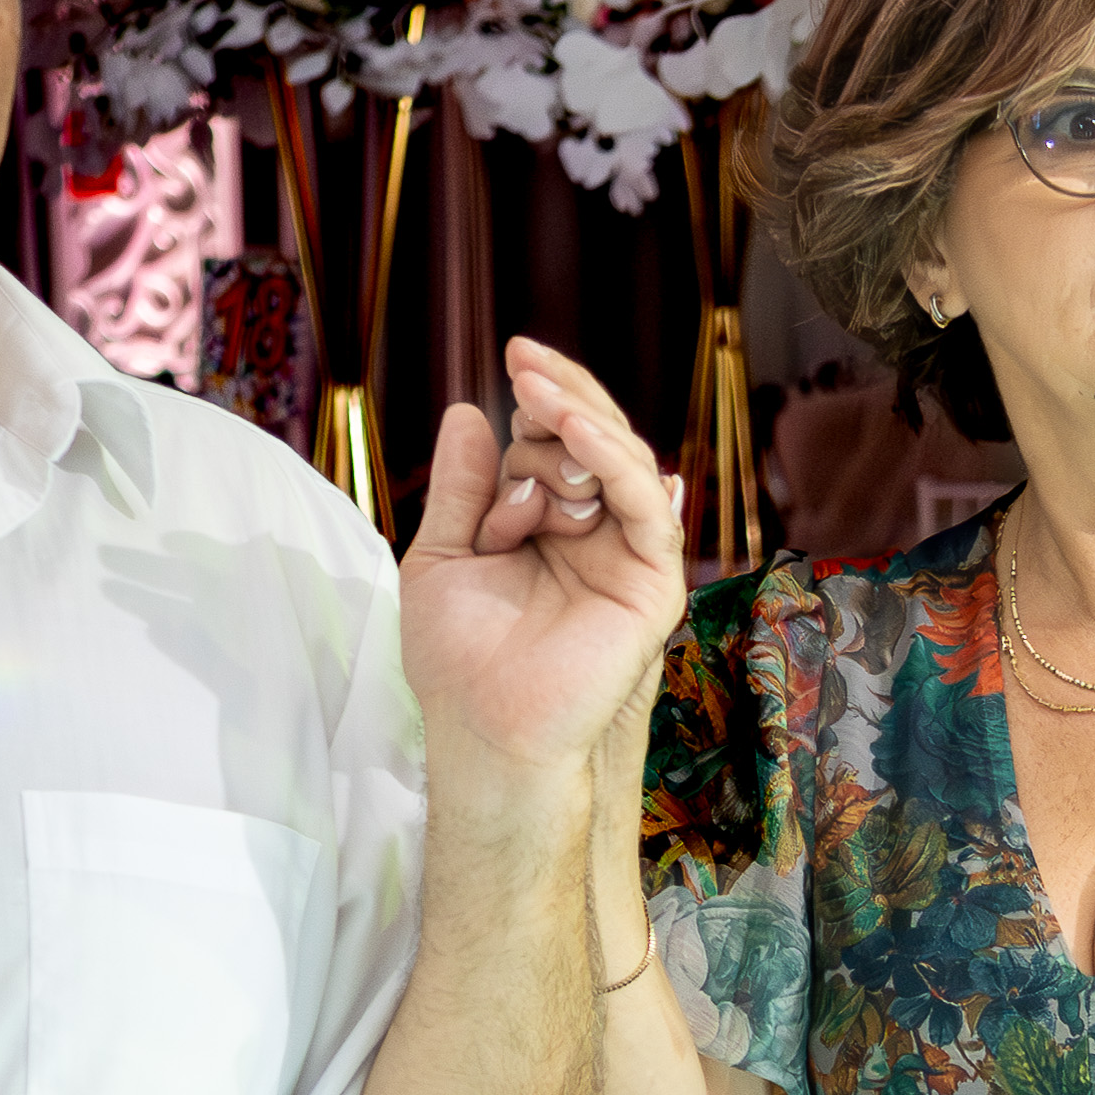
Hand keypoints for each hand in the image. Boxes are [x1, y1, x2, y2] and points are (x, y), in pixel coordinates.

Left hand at [397, 335, 684, 783]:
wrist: (484, 729)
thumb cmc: (459, 659)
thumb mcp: (443, 553)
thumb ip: (460, 487)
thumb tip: (467, 411)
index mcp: (548, 525)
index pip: (557, 442)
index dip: (538, 401)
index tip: (509, 365)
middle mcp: (593, 534)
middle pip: (597, 441)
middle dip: (560, 398)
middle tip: (523, 368)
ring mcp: (626, 556)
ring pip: (624, 462)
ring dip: (580, 420)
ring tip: (536, 399)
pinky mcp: (651, 584)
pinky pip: (647, 507)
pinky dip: (615, 462)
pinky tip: (576, 435)